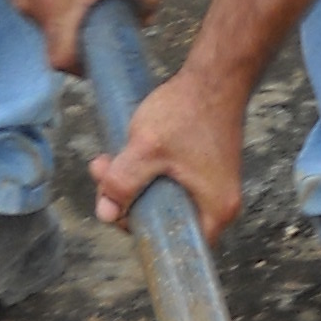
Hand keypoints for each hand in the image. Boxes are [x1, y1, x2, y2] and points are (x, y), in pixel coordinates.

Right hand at [7, 0, 161, 69]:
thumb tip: (144, 18)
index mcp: (53, 11)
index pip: (61, 61)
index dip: (82, 68)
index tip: (99, 59)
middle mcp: (29, 7)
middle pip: (56, 37)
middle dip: (81, 33)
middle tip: (104, 16)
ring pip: (48, 16)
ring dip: (69, 10)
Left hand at [91, 57, 247, 238]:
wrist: (215, 76)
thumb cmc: (189, 112)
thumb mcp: (147, 149)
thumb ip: (123, 183)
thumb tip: (105, 213)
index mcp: (215, 212)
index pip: (173, 244)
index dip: (139, 230)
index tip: (117, 206)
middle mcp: (218, 205)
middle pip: (162, 220)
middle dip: (126, 199)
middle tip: (103, 174)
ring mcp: (211, 186)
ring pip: (160, 198)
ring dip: (130, 182)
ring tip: (107, 158)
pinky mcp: (202, 170)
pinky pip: (167, 182)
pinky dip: (145, 171)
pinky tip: (126, 152)